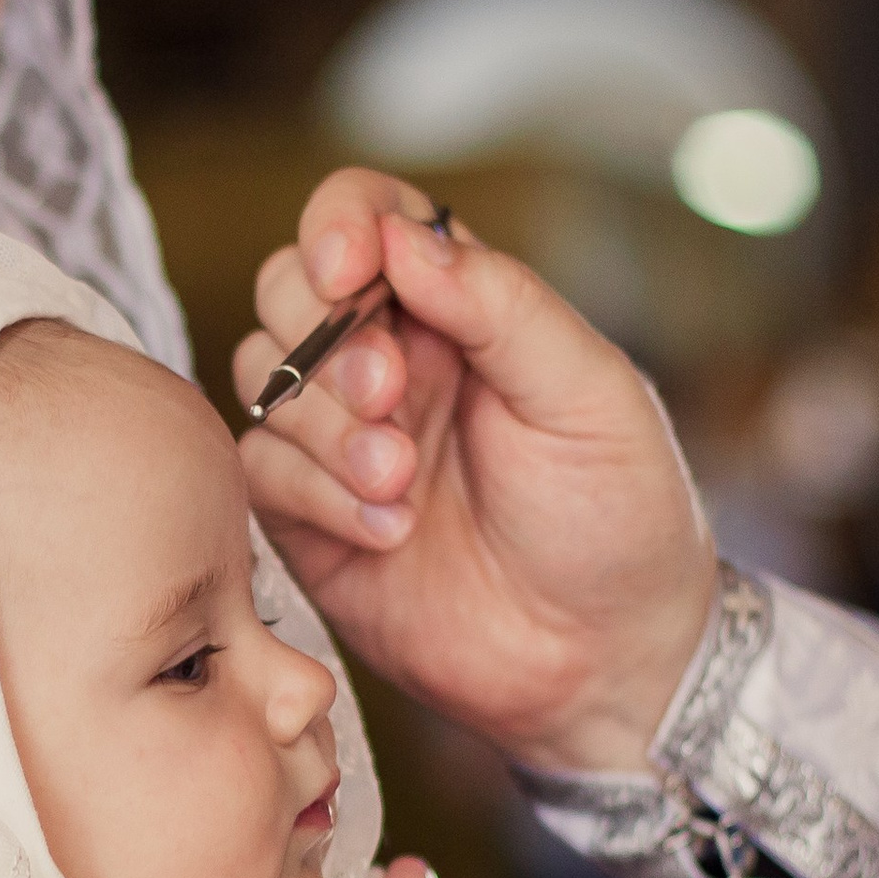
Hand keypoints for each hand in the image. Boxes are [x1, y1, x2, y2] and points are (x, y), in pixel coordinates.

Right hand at [235, 171, 717, 772]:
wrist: (602, 661)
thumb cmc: (618, 520)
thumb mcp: (589, 395)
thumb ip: (501, 306)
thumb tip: (404, 236)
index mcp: (461, 310)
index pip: (367, 216)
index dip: (338, 224)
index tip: (350, 272)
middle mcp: (391, 361)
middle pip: (290, 287)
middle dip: (324, 336)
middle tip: (390, 395)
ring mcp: (343, 439)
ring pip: (262, 377)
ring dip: (325, 425)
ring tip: (401, 483)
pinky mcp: (308, 518)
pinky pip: (260, 469)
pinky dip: (315, 494)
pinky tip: (387, 532)